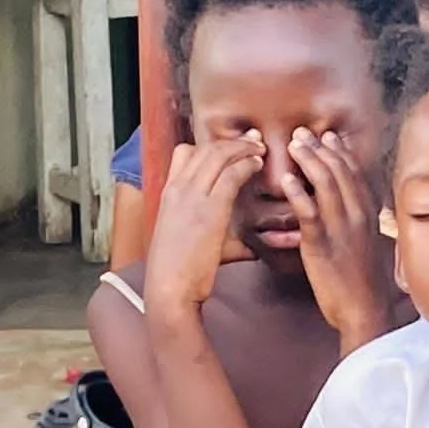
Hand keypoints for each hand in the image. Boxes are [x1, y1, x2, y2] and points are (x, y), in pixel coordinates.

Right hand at [145, 136, 262, 308]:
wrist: (169, 288)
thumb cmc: (181, 271)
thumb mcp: (191, 242)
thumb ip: (217, 236)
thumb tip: (249, 248)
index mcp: (168, 193)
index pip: (185, 153)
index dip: (210, 145)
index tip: (232, 147)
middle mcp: (177, 189)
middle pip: (205, 148)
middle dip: (232, 141)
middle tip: (254, 139)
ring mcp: (191, 196)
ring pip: (218, 155)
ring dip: (243, 147)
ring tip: (259, 148)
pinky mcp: (210, 208)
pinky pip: (231, 174)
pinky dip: (247, 164)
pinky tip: (258, 165)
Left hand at [282, 128, 391, 337]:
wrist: (363, 309)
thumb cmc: (360, 280)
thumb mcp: (364, 244)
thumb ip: (355, 222)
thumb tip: (345, 208)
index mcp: (367, 214)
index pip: (354, 174)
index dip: (340, 152)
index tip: (327, 137)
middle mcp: (357, 215)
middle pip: (339, 172)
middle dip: (320, 149)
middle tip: (302, 133)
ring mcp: (340, 228)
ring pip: (326, 185)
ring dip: (309, 161)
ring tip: (294, 145)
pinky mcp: (322, 245)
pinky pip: (310, 213)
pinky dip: (298, 194)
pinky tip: (286, 180)